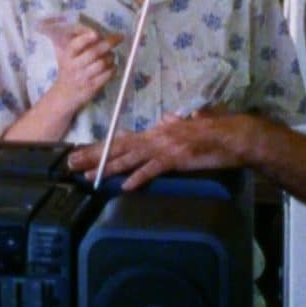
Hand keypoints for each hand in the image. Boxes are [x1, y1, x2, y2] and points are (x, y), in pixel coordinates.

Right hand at [46, 25, 122, 116]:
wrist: (65, 95)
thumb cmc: (70, 71)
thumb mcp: (68, 57)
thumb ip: (80, 45)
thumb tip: (100, 33)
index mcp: (68, 56)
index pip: (75, 45)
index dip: (85, 39)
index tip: (95, 33)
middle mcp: (74, 66)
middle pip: (93, 52)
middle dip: (108, 43)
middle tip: (119, 37)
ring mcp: (83, 77)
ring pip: (102, 63)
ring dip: (111, 57)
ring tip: (111, 56)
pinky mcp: (92, 87)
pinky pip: (107, 75)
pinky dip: (113, 69)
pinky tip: (112, 67)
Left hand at [66, 109, 252, 189]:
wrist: (234, 135)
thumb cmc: (213, 133)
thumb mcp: (188, 126)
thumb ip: (174, 125)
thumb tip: (166, 120)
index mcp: (158, 132)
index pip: (123, 139)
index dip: (102, 146)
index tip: (83, 151)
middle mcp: (156, 137)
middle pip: (118, 147)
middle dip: (93, 155)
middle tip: (71, 163)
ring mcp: (165, 147)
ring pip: (130, 157)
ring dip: (107, 167)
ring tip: (88, 175)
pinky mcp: (177, 158)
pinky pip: (153, 169)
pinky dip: (139, 177)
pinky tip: (125, 185)